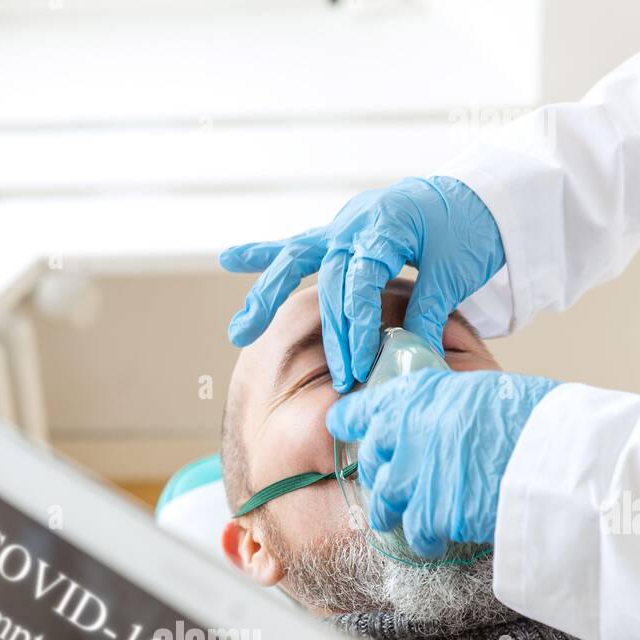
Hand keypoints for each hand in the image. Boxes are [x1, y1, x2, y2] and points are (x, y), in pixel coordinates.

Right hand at [221, 176, 504, 389]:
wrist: (477, 196)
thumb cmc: (469, 230)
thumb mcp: (455, 271)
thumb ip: (428, 310)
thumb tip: (410, 353)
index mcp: (386, 224)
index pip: (361, 283)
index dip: (359, 326)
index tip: (360, 364)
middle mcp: (357, 222)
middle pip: (329, 283)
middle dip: (333, 334)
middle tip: (340, 376)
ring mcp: (344, 225)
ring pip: (297, 261)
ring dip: (267, 296)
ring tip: (240, 331)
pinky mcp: (339, 232)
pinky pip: (297, 246)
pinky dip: (264, 253)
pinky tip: (228, 259)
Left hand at [326, 369, 558, 558]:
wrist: (551, 454)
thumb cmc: (527, 418)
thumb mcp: (478, 390)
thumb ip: (443, 407)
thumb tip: (434, 422)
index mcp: (415, 398)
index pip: (361, 410)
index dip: (349, 421)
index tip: (339, 427)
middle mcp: (404, 435)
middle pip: (372, 464)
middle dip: (380, 477)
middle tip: (394, 487)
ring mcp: (413, 478)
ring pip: (384, 505)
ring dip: (393, 514)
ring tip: (407, 520)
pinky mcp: (430, 515)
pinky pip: (416, 534)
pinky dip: (426, 539)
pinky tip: (440, 538)